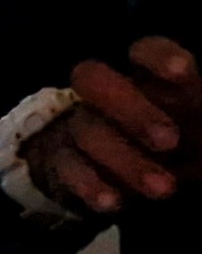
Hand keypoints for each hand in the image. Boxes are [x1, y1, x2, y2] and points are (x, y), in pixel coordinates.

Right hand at [28, 37, 201, 215]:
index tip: (180, 71)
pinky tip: (114, 203)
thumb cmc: (181, 149)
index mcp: (150, 81)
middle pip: (93, 78)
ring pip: (86, 128)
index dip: (157, 57)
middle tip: (169, 141)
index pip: (144, 51)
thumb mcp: (196, 128)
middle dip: (130, 108)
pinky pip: (67, 166)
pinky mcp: (64, 161)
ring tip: (165, 189)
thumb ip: (200, 116)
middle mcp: (109, 96)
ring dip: (125, 159)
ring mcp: (82, 126)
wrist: (129, 178)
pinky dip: (90, 184)